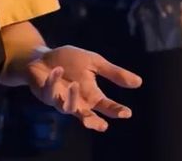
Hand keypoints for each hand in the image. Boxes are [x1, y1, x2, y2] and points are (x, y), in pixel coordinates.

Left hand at [25, 45, 142, 131]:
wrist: (42, 56)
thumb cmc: (69, 60)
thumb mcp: (93, 62)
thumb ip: (113, 73)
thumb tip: (139, 82)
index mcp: (92, 95)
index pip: (107, 106)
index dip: (117, 111)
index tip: (126, 112)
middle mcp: (78, 102)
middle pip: (88, 119)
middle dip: (94, 123)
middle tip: (101, 125)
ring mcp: (61, 100)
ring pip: (68, 108)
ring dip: (72, 99)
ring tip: (75, 85)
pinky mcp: (46, 95)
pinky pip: (49, 93)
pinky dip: (53, 81)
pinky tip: (57, 70)